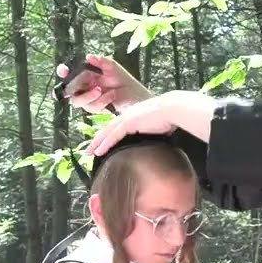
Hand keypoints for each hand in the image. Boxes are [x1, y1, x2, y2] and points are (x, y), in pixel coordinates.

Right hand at [55, 54, 152, 112]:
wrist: (136, 95)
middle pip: (69, 90)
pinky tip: (112, 95)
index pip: (69, 74)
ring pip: (77, 101)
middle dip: (73, 87)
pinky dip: (101, 101)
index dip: (63, 72)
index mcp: (85, 75)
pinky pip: (91, 107)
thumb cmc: (123, 79)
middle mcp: (84, 87)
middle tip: (83, 82)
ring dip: (87, 95)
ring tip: (100, 89)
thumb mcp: (113, 67)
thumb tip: (88, 57)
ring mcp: (89, 99)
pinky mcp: (96, 108)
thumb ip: (101, 61)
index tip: (63, 70)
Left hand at [86, 90, 216, 156]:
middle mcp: (127, 115)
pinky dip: (105, 143)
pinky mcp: (129, 123)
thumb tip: (151, 142)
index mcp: (132, 115)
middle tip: (88, 149)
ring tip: (88, 152)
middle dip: (96, 139)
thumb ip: (149, 132)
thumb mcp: (156, 127)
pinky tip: (98, 151)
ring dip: (96, 143)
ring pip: (107, 132)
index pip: (116, 126)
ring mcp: (127, 118)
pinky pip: (113, 135)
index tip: (100, 144)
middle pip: (107, 129)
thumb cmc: (169, 118)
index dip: (107, 135)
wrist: (173, 109)